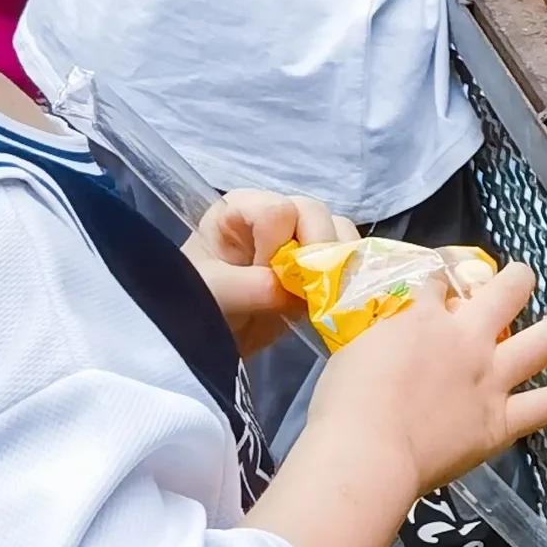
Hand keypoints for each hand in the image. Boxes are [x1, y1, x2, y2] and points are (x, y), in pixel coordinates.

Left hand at [183, 189, 359, 350]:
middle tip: (309, 291)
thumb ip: (246, 286)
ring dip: (339, 264)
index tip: (269, 279)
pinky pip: (351, 257)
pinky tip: (336, 299)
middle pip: (315, 214)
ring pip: (340, 231)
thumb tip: (289, 288)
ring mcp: (300, 238)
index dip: (280, 245)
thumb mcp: (210, 294)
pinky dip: (351, 276)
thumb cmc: (195, 304)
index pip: (277, 211)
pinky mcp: (320, 263)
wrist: (208, 338)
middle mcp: (274, 214)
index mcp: (240, 209)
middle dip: (319, 252)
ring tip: (322, 296)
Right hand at [307, 259, 546, 498]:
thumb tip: (390, 340)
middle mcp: (467, 340)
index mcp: (424, 319)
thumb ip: (382, 339)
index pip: (438, 284)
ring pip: (542, 340)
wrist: (368, 453)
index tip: (441, 286)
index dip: (442, 280)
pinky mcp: (501, 421)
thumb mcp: (355, 351)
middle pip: (507, 291)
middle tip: (519, 279)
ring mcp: (491, 379)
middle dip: (516, 279)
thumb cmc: (345, 405)